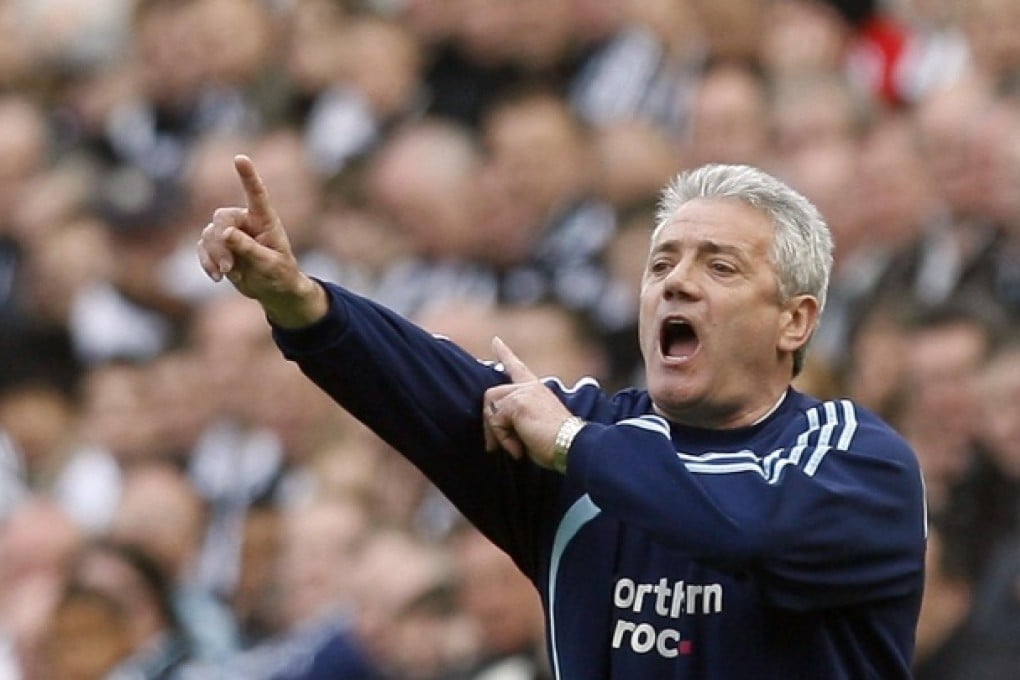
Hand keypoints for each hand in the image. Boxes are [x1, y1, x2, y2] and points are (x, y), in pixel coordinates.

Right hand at [196, 154, 326, 327]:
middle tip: (228, 267)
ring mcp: (230, 233)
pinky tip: (216, 277)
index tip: (240, 158)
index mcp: (265, 221)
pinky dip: (205, 261)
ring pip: (209, 234)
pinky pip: (202, 247)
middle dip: (220, 242)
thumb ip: (249, 249)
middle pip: (221, 218)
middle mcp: (246, 222)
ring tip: (226, 273)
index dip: (248, 176)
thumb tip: (225, 233)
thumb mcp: (269, 265)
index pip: (256, 194)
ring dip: (213, 255)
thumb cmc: (280, 275)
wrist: (273, 290)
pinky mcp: (219, 246)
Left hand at [483, 336, 572, 468]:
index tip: (496, 340)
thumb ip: (516, 418)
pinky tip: (518, 449)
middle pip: (491, 395)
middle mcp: (529, 387)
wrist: (571, 445)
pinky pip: (496, 421)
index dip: (505, 354)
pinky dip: (503, 440)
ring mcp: (523, 393)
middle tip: (493, 446)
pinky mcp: (517, 403)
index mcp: (536, 390)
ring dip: (496, 433)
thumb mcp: (534, 426)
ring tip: (513, 447)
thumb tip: (493, 428)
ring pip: (490, 409)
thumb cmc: (555, 443)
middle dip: (489, 423)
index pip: (517, 368)